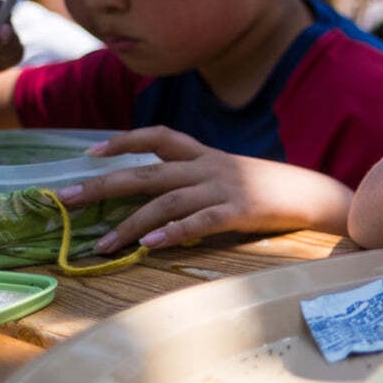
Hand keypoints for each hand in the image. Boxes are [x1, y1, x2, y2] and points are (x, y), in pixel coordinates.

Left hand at [54, 126, 353, 251]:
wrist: (315, 194)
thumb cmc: (270, 188)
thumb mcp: (231, 172)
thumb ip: (198, 177)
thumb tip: (160, 197)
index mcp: (206, 155)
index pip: (159, 137)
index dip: (124, 141)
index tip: (91, 154)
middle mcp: (209, 167)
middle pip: (148, 173)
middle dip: (104, 185)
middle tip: (68, 199)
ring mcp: (224, 188)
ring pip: (166, 203)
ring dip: (130, 225)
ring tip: (102, 245)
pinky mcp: (239, 211)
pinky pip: (199, 222)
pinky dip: (172, 232)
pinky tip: (151, 245)